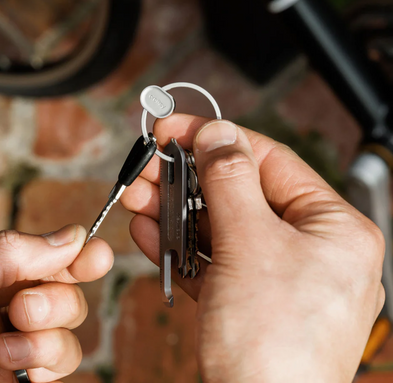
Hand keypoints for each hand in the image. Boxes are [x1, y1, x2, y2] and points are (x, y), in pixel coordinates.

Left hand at [0, 224, 112, 382]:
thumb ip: (13, 252)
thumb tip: (76, 236)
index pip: (54, 256)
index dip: (82, 253)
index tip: (95, 256)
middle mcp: (14, 306)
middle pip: (71, 289)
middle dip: (56, 298)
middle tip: (21, 309)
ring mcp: (25, 341)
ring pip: (74, 325)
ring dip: (48, 333)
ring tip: (4, 345)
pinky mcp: (32, 373)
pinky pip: (66, 360)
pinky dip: (49, 359)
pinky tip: (14, 363)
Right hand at [121, 114, 384, 382]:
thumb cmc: (274, 345)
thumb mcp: (250, 244)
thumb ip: (231, 180)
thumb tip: (217, 133)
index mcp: (332, 227)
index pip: (270, 161)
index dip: (220, 139)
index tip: (178, 128)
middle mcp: (309, 248)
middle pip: (240, 193)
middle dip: (188, 179)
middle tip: (150, 164)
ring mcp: (276, 275)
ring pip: (220, 227)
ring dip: (176, 211)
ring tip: (140, 197)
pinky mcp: (247, 299)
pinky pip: (212, 260)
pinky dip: (180, 246)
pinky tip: (149, 231)